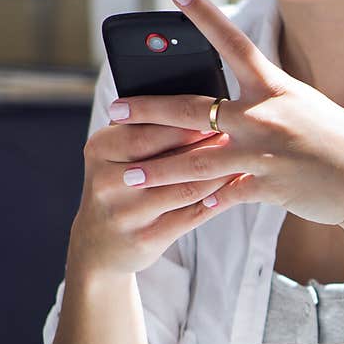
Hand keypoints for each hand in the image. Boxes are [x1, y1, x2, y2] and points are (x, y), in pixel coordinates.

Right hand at [69, 119, 241, 276]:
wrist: (99, 244)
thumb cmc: (119, 186)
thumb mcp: (115, 153)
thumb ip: (142, 126)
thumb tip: (194, 99)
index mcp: (100, 148)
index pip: (146, 129)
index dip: (185, 121)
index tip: (217, 111)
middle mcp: (107, 181)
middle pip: (166, 159)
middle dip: (204, 145)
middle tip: (237, 133)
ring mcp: (126, 213)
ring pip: (185, 188)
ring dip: (218, 173)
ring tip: (243, 159)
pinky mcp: (146, 238)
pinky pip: (191, 215)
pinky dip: (217, 199)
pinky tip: (236, 188)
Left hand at [106, 0, 343, 232]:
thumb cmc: (339, 142)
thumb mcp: (304, 110)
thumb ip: (266, 107)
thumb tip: (230, 113)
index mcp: (276, 88)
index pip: (234, 45)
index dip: (205, 17)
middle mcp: (266, 116)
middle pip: (196, 108)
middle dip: (151, 109)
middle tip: (115, 108)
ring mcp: (266, 152)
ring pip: (199, 160)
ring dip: (160, 168)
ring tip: (128, 173)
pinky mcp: (270, 186)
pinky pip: (226, 195)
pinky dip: (204, 202)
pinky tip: (183, 208)